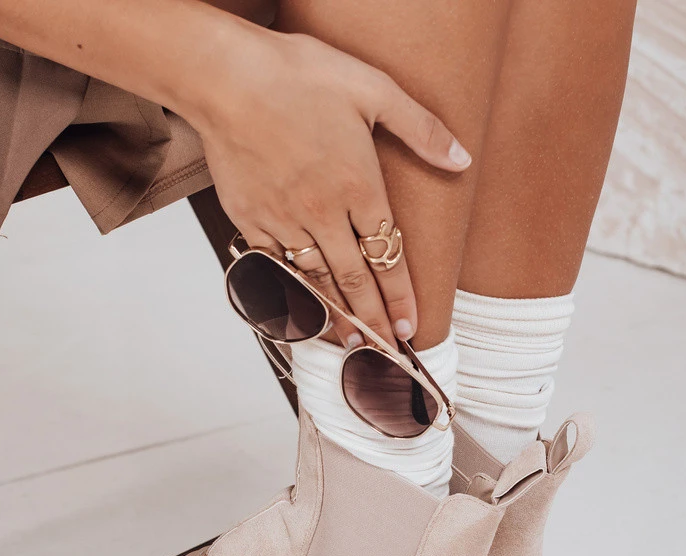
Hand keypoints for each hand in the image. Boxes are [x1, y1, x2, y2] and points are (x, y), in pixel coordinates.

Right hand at [192, 25, 471, 346]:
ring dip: (336, 317)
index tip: (410, 325)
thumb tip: (461, 158)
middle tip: (384, 350)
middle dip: (373, 320)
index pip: (388, 256)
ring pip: (317, 282)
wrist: (225, 77)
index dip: (401, 296)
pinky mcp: (252, 221)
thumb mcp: (372, 86)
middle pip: (355, 281)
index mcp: (359, 186)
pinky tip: (301, 311)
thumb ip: (420, 126)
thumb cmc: (296, 75)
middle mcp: (323, 214)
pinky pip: (276, 269)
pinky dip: (291, 295)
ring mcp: (285, 222)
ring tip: (349, 342)